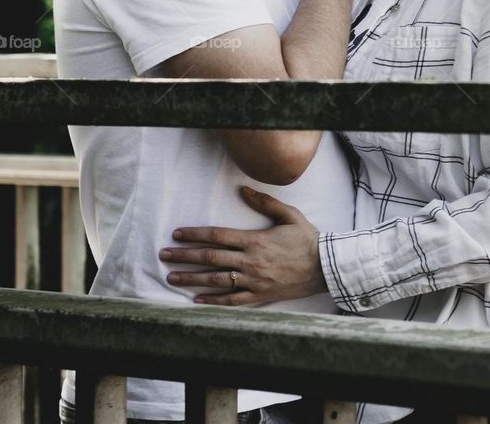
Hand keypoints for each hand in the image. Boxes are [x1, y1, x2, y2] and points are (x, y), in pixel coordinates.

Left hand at [159, 186, 326, 306]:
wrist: (325, 268)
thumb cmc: (306, 239)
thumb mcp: (289, 214)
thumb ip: (265, 201)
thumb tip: (243, 189)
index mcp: (255, 240)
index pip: (217, 236)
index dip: (195, 235)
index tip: (177, 234)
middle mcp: (250, 262)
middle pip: (210, 258)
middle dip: (184, 256)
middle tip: (163, 255)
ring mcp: (254, 281)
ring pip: (216, 281)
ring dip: (191, 279)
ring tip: (171, 277)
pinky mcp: (259, 296)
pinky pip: (232, 301)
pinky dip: (213, 301)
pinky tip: (196, 299)